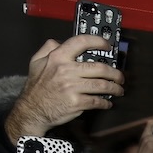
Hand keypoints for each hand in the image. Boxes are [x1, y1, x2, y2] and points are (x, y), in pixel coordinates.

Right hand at [4, 35, 124, 142]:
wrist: (32, 111)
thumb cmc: (37, 87)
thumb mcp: (36, 62)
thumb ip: (47, 49)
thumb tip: (59, 41)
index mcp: (57, 58)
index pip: (81, 42)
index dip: (98, 41)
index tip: (108, 46)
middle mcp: (66, 71)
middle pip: (100, 68)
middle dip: (115, 73)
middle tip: (120, 77)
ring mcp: (72, 87)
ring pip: (103, 85)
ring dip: (115, 88)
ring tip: (119, 89)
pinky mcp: (76, 102)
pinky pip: (98, 101)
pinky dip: (106, 102)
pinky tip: (108, 102)